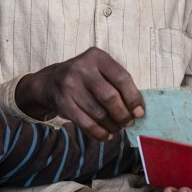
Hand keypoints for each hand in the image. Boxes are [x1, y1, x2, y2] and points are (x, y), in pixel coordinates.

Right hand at [16, 47, 143, 140]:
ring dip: (113, 126)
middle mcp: (82, 69)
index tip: (140, 112)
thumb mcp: (100, 69)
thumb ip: (118, 83)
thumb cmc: (86, 77)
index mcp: (96, 57)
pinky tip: (106, 134)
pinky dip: (100, 133)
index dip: (133, 98)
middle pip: (110, 97)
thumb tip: (138, 110)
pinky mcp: (63, 103)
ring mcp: (70, 86)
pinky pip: (86, 124)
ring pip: (99, 113)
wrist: (51, 81)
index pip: (121, 78)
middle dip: (123, 114)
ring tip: (118, 128)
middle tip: (128, 122)